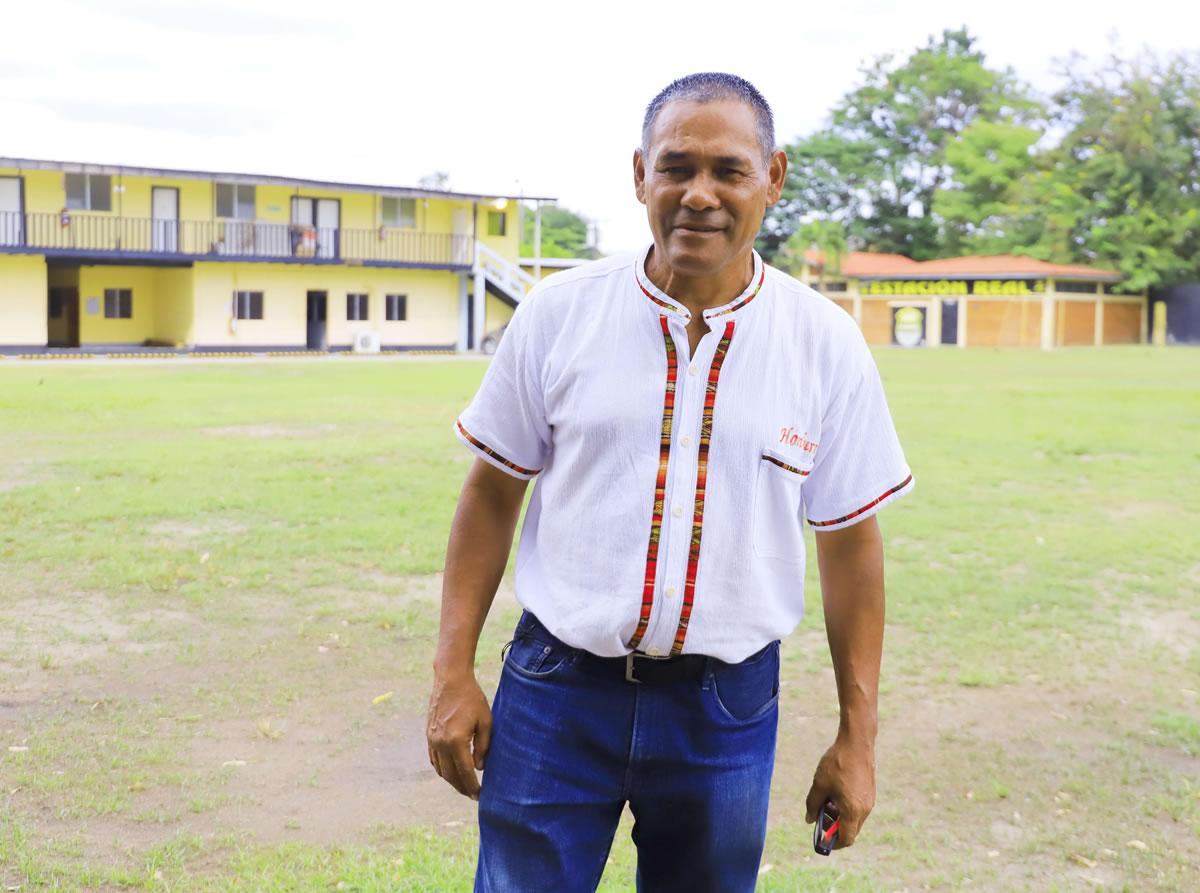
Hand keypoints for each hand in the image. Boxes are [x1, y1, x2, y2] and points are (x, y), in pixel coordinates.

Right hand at [426, 669, 491, 799]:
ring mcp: (432, 740)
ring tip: (463, 785)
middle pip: (450, 775)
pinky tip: (451, 771)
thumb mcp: (485, 721)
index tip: (479, 796)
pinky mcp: (429, 735)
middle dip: (462, 788)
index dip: (472, 786)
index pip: (465, 772)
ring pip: (440, 769)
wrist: (451, 680)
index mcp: (456, 741)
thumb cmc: (472, 698)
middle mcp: (441, 743)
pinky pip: (434, 759)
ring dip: (451, 780)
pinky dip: (442, 769)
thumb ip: (483, 746)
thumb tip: (479, 768)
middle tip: (472, 795)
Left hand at [804, 732, 875, 848]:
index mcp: (853, 811)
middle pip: (851, 830)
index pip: (847, 838)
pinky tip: (835, 791)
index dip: (834, 842)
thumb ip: (813, 805)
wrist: (857, 743)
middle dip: (835, 827)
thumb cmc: (837, 763)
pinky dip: (847, 807)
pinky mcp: (870, 792)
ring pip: (854, 818)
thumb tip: (809, 819)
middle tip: (820, 816)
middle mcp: (865, 809)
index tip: (822, 837)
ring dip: (840, 816)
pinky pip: (858, 808)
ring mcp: (869, 800)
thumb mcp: (819, 785)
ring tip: (826, 800)